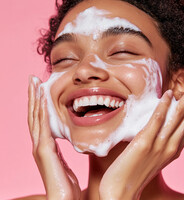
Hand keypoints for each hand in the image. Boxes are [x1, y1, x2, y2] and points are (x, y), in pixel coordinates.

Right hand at [28, 76, 80, 199]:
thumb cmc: (66, 185)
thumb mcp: (66, 163)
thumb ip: (64, 151)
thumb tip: (71, 140)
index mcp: (45, 146)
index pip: (39, 120)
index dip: (38, 103)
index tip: (39, 88)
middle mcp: (39, 144)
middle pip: (34, 115)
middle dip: (33, 96)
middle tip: (32, 79)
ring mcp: (39, 147)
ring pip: (35, 117)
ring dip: (34, 99)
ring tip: (34, 83)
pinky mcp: (44, 151)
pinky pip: (42, 126)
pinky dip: (41, 111)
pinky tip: (42, 98)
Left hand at [99, 81, 183, 199]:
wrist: (122, 191)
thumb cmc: (136, 171)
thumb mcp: (154, 154)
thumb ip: (161, 140)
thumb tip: (163, 122)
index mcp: (174, 149)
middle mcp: (171, 147)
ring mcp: (159, 145)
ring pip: (177, 118)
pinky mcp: (144, 143)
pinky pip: (157, 121)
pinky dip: (164, 106)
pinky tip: (169, 94)